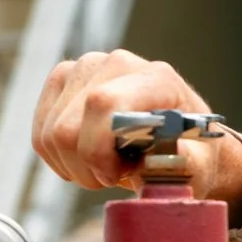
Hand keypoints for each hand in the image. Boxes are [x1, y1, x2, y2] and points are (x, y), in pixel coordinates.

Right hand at [31, 49, 241, 211]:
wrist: (186, 145)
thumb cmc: (195, 156)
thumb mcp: (201, 167)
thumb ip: (180, 164)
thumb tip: (148, 161)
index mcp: (157, 78)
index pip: (102, 104)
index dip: (97, 150)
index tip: (115, 176)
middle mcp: (116, 63)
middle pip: (67, 126)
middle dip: (86, 167)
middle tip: (116, 177)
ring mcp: (84, 68)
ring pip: (50, 134)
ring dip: (75, 166)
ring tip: (108, 168)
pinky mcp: (62, 82)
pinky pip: (40, 135)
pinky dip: (60, 160)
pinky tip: (90, 160)